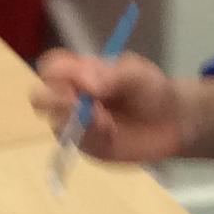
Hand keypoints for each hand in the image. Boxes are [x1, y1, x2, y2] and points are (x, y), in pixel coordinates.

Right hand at [29, 50, 190, 162]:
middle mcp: (71, 96)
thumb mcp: (138, 74)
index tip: (86, 80)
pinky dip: (91, 136)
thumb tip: (88, 85)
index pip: (51, 67)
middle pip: (40, 96)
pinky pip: (75, 143)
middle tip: (79, 104)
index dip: (58, 73)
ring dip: (78, 121)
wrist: (174, 122)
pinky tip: (112, 132)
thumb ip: (114, 75)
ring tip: (107, 122)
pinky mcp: (87, 145)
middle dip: (54, 100)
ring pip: (55, 122)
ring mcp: (76, 123)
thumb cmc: (152, 90)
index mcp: (80, 72)